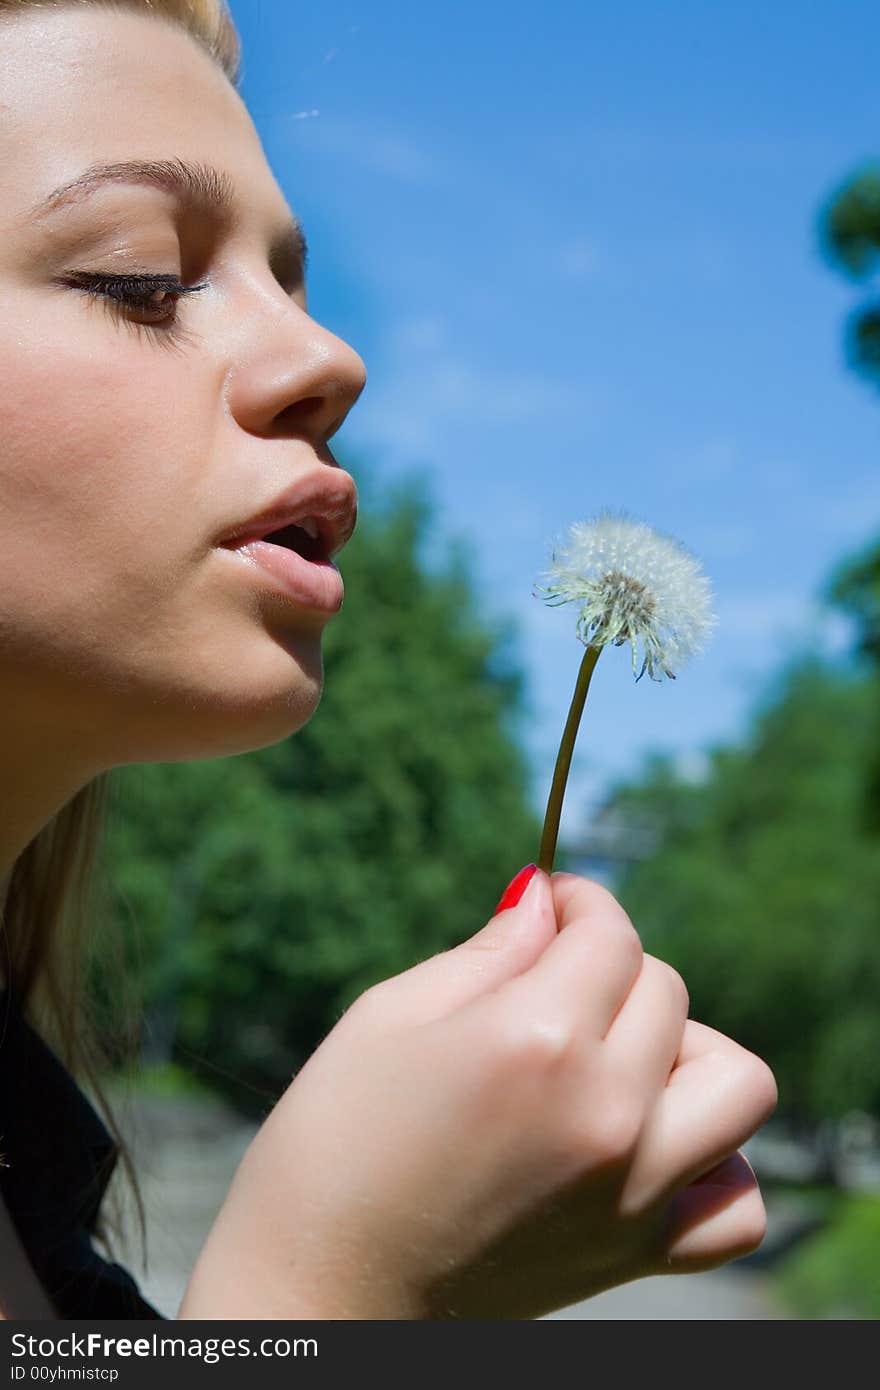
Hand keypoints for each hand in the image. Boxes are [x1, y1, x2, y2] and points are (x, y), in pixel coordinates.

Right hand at [178, 870, 776, 1319]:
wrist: (320, 1290)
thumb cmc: (332, 1144)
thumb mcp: (388, 1016)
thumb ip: (488, 952)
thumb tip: (544, 897)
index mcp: (535, 1039)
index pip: (610, 935)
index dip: (581, 903)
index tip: (553, 907)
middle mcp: (604, 1110)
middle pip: (667, 990)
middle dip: (612, 966)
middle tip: (552, 982)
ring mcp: (633, 1188)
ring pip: (735, 1080)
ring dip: (686, 1049)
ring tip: (615, 1059)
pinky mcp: (636, 1252)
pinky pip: (735, 1201)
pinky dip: (715, 1161)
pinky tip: (653, 1142)